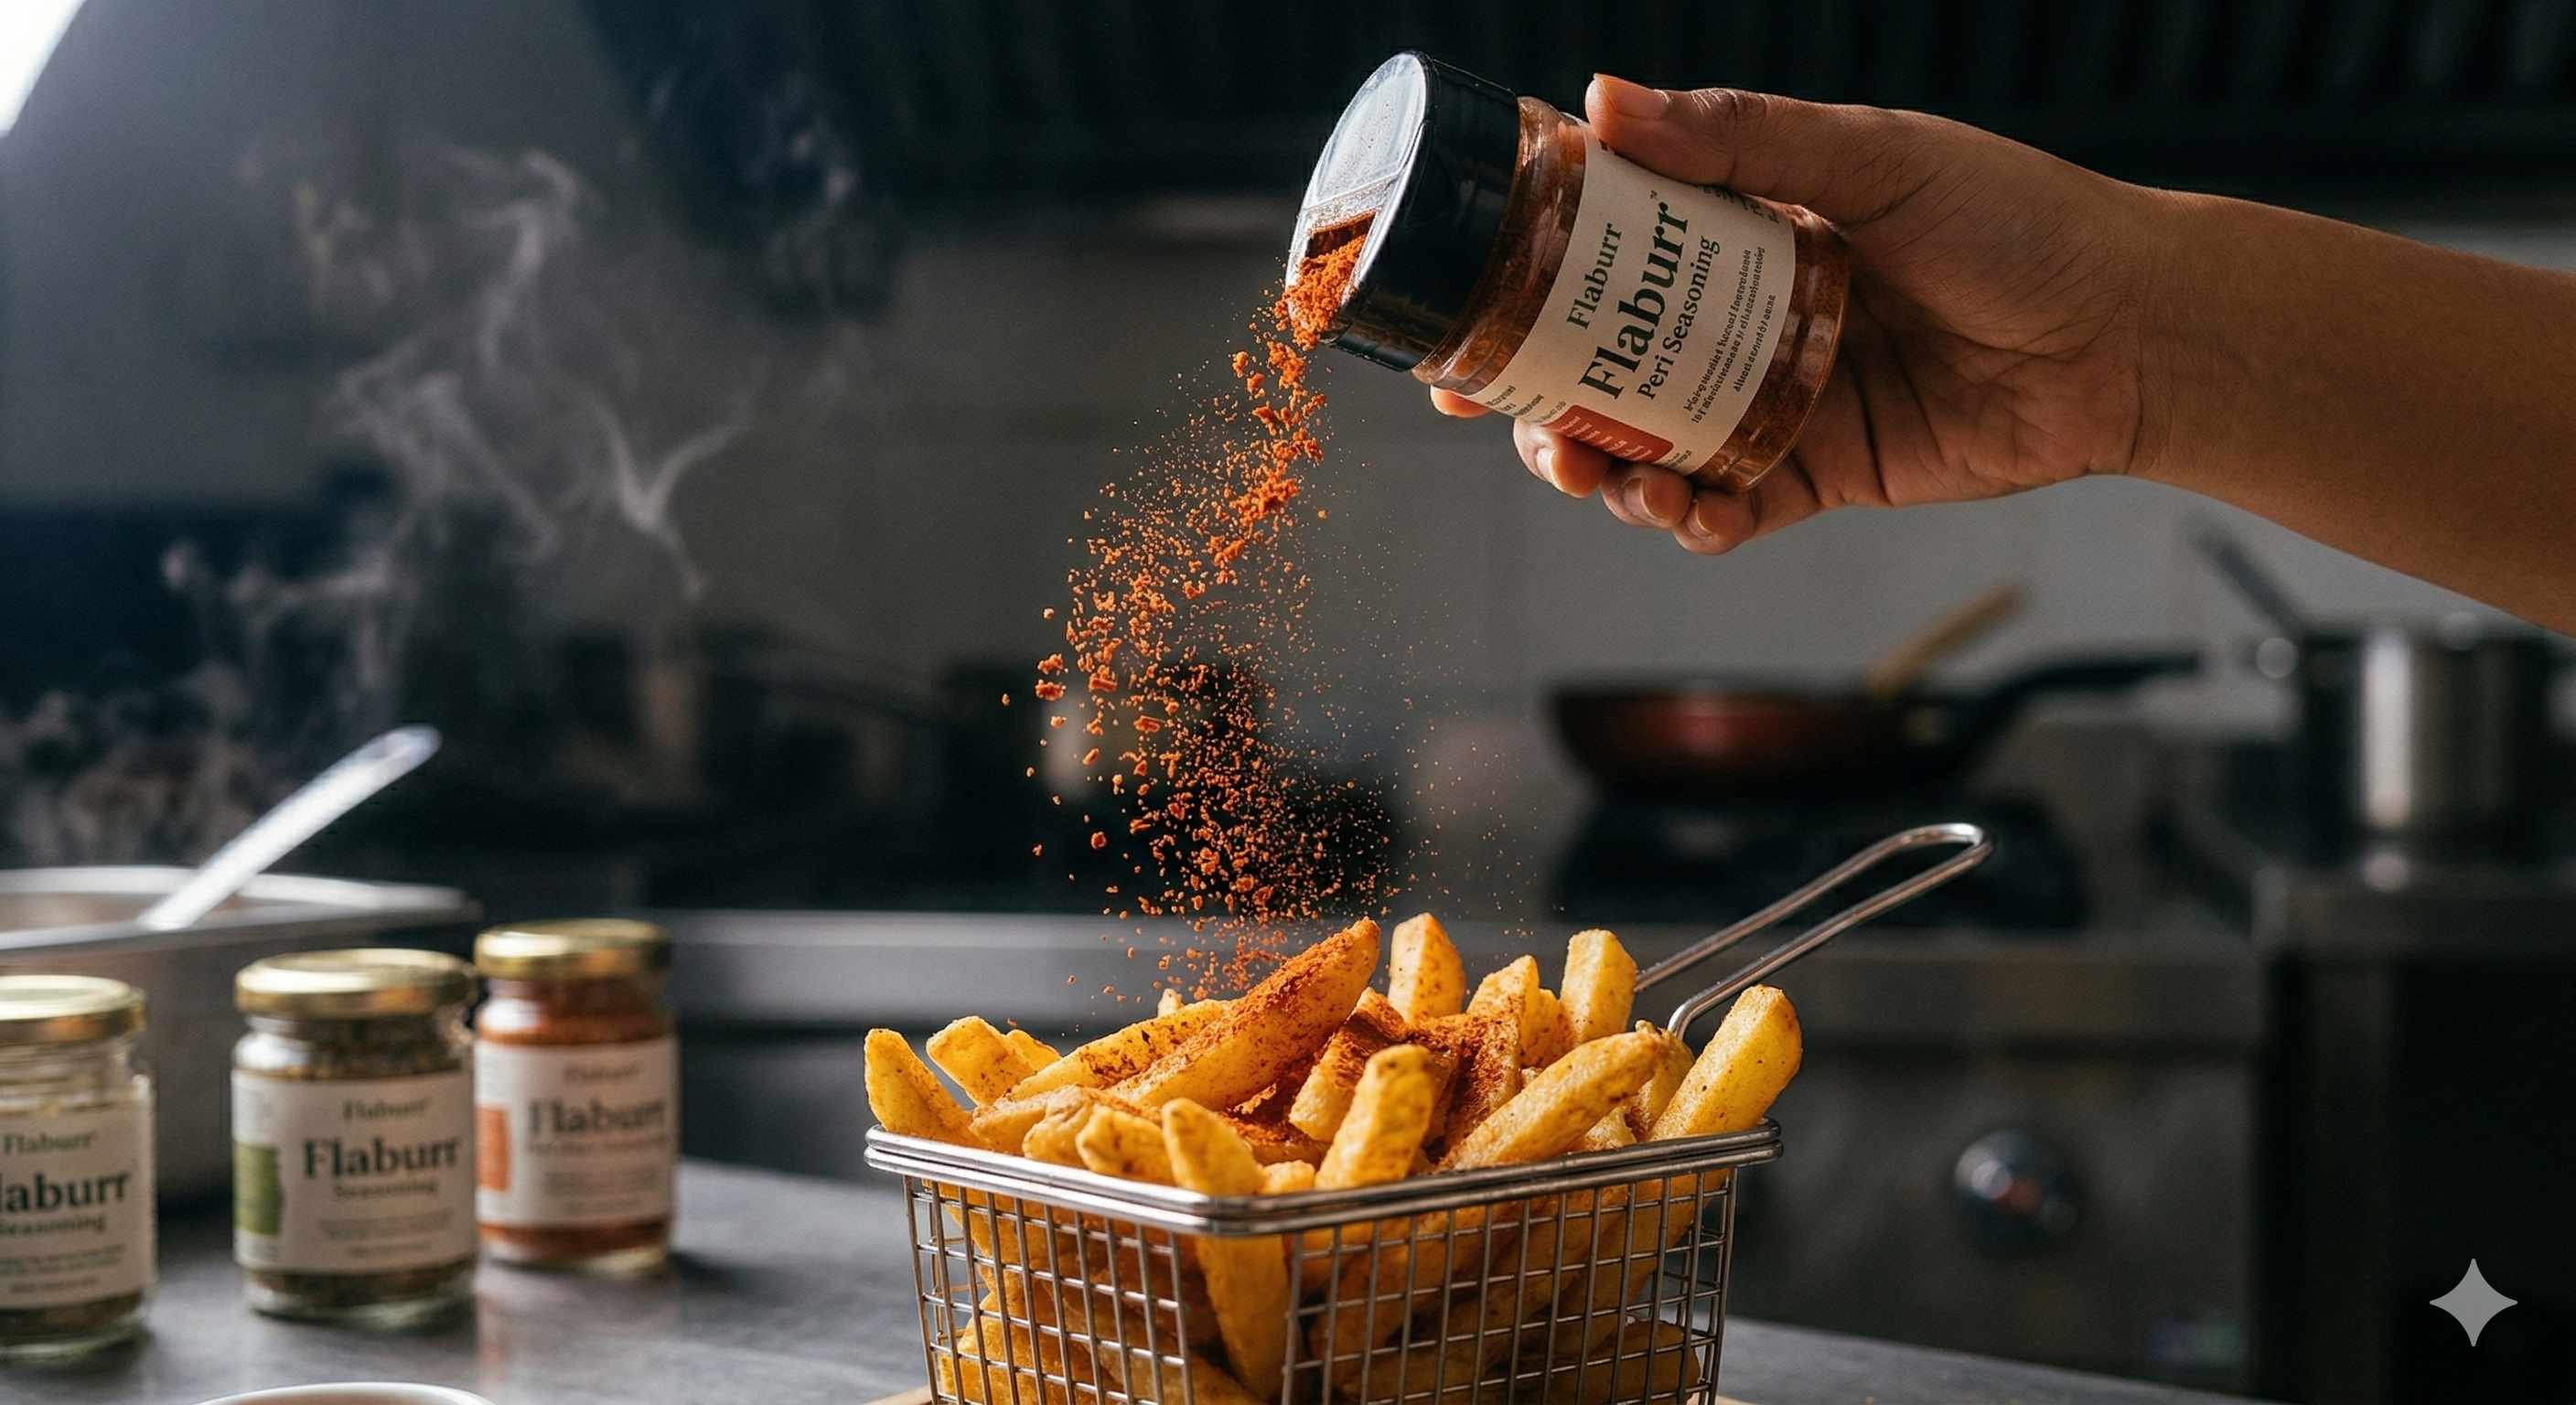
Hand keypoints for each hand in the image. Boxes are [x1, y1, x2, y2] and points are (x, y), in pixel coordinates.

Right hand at [1436, 75, 2168, 555]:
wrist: (2133, 333)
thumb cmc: (2022, 220)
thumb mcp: (1874, 157)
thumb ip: (1741, 135)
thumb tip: (1604, 100)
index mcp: (1747, 229)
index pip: (1606, 250)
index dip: (1524, 277)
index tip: (1458, 301)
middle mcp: (1747, 317)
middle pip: (1604, 360)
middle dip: (1535, 392)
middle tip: (1489, 404)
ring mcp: (1777, 400)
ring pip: (1649, 444)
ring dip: (1598, 466)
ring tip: (1586, 471)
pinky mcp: (1819, 474)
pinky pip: (1727, 509)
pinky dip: (1687, 521)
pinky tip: (1678, 513)